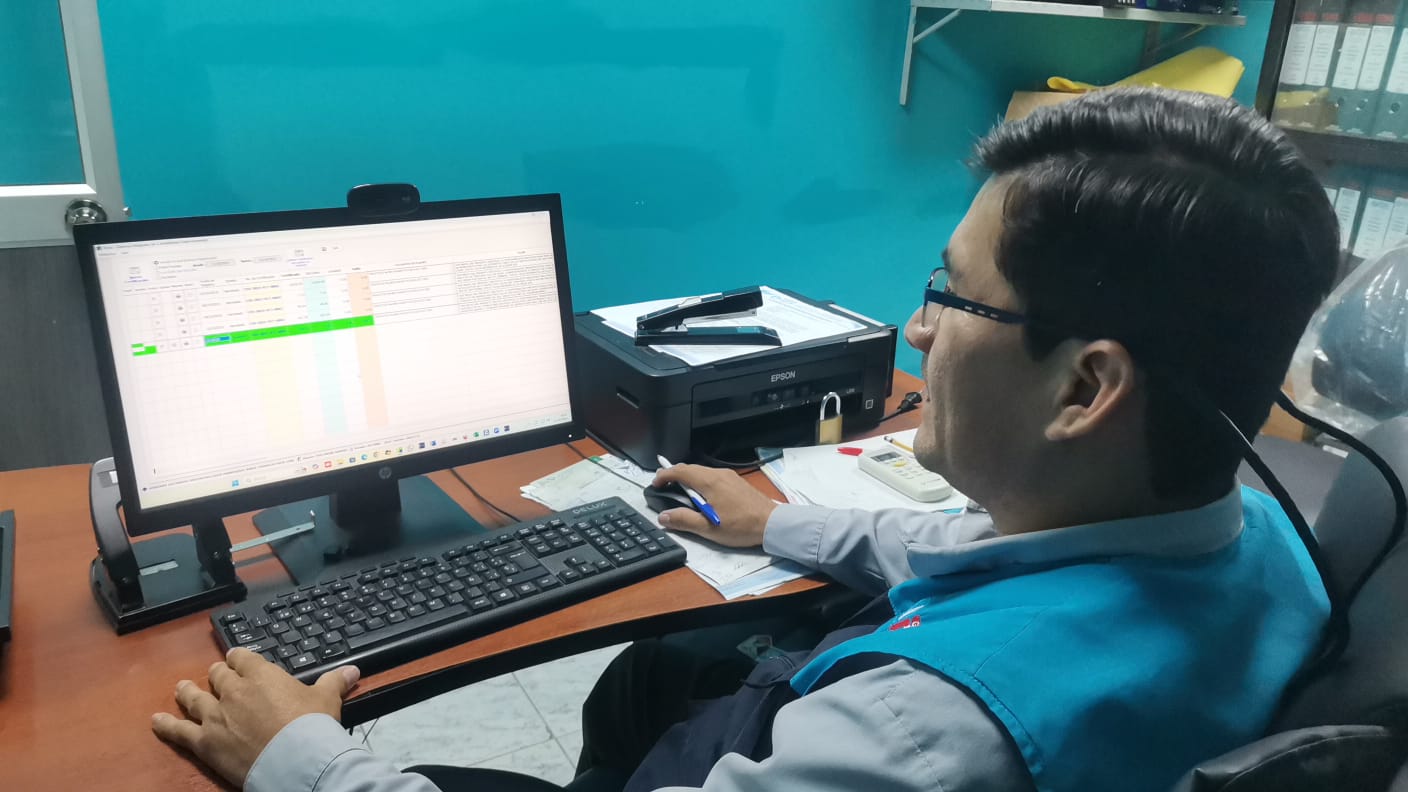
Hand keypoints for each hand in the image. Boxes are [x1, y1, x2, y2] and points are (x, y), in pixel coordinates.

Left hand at [151, 648, 360, 786]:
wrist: (296, 759)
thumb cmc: (312, 725)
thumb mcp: (327, 699)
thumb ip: (335, 681)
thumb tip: (353, 671)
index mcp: (261, 675)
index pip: (243, 657)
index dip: (239, 658)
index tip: (238, 660)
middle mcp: (234, 691)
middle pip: (218, 676)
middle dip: (217, 675)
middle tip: (217, 677)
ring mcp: (216, 716)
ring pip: (194, 698)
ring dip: (187, 692)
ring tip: (181, 688)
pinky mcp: (204, 741)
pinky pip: (179, 731)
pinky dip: (166, 725)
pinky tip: (156, 721)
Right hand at [653, 464, 777, 547]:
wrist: (771, 523)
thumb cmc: (741, 526)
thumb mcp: (708, 528)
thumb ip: (683, 520)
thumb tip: (663, 516)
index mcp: (709, 482)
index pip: (680, 471)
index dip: (664, 475)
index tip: (655, 483)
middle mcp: (719, 474)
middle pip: (690, 469)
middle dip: (674, 475)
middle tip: (664, 486)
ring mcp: (729, 477)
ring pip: (702, 472)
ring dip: (688, 479)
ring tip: (680, 492)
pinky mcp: (736, 482)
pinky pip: (712, 476)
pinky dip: (701, 482)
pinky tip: (702, 496)